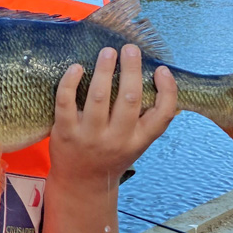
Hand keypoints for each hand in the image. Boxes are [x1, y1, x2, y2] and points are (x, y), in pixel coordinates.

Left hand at [49, 44, 177, 189]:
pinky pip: (66, 102)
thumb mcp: (136, 143)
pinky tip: (76, 67)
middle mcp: (117, 139)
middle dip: (131, 70)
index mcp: (138, 140)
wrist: (82, 183)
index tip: (161, 69)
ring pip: (99, 97)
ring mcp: (90, 136)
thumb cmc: (112, 155)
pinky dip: (71, 82)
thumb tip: (163, 80)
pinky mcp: (65, 133)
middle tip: (130, 49)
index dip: (167, 91)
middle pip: (130, 100)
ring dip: (104, 70)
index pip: (162, 115)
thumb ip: (147, 119)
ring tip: (108, 52)